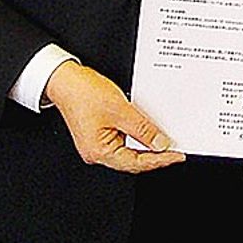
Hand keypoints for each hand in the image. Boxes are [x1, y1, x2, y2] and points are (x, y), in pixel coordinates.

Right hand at [45, 61, 185, 172]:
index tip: (176, 156)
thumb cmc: (84, 93)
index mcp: (99, 152)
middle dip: (155, 155)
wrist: (66, 80)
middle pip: (132, 160)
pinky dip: (136, 137)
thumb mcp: (120, 109)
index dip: (159, 160)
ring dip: (146, 146)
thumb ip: (142, 129)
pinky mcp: (98, 135)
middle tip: (175, 150)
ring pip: (128, 150)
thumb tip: (160, 144)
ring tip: (165, 140)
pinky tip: (148, 131)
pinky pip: (122, 141)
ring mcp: (96, 144)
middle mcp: (96, 152)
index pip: (136, 162)